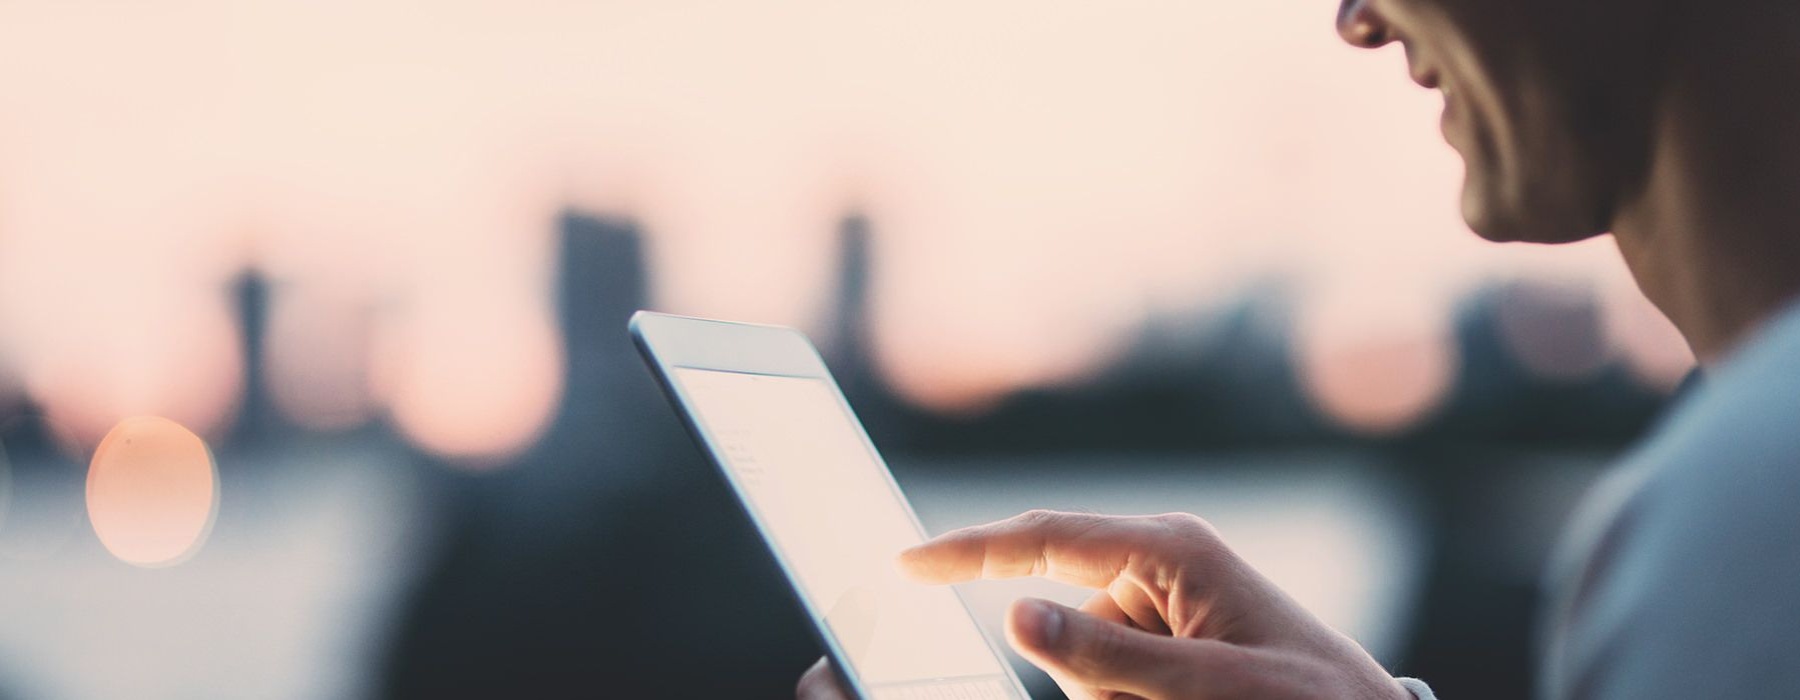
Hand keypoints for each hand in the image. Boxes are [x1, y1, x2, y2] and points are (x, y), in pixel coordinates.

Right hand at [797, 510, 1410, 699]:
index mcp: (1171, 549)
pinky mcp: (1163, 637)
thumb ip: (1110, 655)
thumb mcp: (1211, 686)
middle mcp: (1158, 564)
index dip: (969, 550)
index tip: (906, 564)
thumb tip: (1016, 614)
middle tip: (1152, 698)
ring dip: (1117, 695)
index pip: (1046, 537)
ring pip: (1080, 655)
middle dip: (1093, 673)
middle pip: (1061, 608)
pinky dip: (1129, 698)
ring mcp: (1160, 602)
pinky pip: (1108, 675)